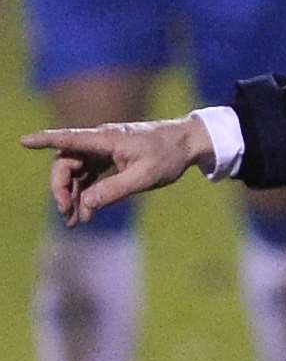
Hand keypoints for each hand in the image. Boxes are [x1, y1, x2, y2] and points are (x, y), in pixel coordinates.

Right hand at [20, 116, 214, 226]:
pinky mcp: (110, 158)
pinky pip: (90, 175)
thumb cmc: (168, 155)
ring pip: (77, 172)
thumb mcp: (145, 176)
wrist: (188, 143)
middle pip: (67, 162)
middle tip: (66, 212)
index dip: (45, 140)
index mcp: (107, 140)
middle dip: (62, 187)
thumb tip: (86, 203)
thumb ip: (114, 189)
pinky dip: (86, 193)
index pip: (69, 139)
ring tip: (74, 221)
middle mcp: (100, 142)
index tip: (24, 141)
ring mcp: (104, 150)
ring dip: (73, 195)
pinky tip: (86, 213)